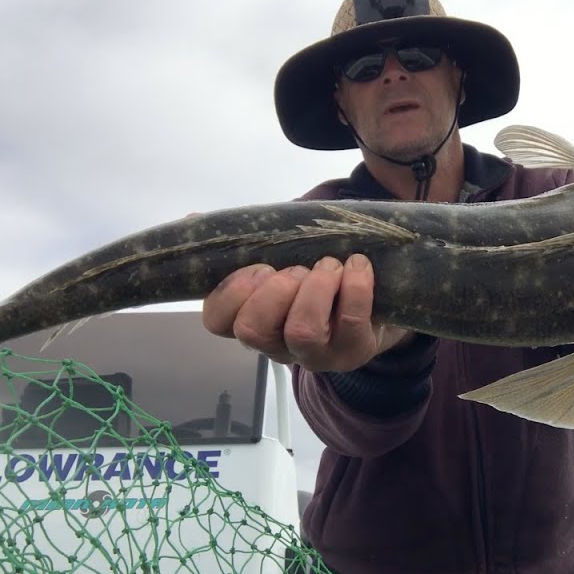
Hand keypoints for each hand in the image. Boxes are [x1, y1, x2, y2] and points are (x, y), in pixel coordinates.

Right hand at [202, 254, 411, 371]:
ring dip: (314, 288)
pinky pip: (349, 323)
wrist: (381, 294)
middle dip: (273, 292)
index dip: (231, 293)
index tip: (259, 266)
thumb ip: (241, 239)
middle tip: (297, 269)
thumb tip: (192, 219)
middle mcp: (277, 344)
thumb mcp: (280, 252)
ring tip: (329, 265)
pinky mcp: (354, 350)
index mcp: (251, 318)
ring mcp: (315, 354)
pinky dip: (354, 287)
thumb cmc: (318, 273)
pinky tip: (357, 266)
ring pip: (300, 333)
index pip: (217, 321)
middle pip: (253, 332)